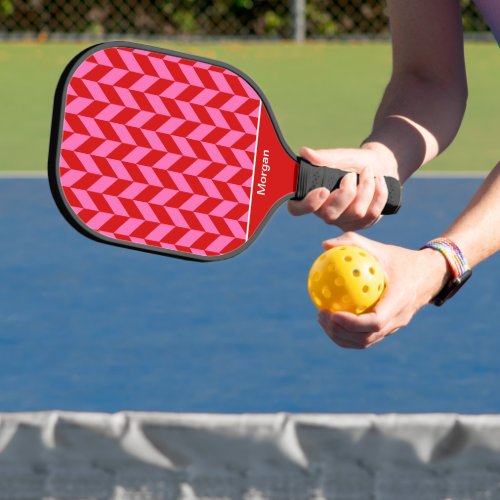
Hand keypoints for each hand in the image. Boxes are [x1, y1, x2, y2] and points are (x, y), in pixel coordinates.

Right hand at [288, 145, 397, 230]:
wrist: (379, 166)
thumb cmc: (354, 162)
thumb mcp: (341, 156)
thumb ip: (323, 157)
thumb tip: (304, 152)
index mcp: (312, 196)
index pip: (297, 209)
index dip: (308, 204)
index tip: (323, 190)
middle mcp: (324, 212)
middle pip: (330, 215)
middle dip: (346, 193)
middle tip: (351, 175)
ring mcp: (343, 221)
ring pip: (356, 213)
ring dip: (366, 187)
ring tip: (368, 172)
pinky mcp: (361, 224)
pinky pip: (372, 214)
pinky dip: (379, 193)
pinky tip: (379, 181)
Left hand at [316, 232, 450, 348]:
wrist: (429, 275)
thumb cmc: (401, 260)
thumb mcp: (380, 248)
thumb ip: (353, 243)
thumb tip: (325, 245)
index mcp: (399, 301)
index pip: (375, 322)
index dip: (352, 323)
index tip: (332, 313)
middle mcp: (398, 319)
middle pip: (366, 338)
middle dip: (340, 332)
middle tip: (321, 315)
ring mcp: (394, 327)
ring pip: (365, 342)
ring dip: (341, 336)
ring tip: (322, 319)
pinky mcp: (389, 329)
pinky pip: (366, 337)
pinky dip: (347, 334)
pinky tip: (331, 318)